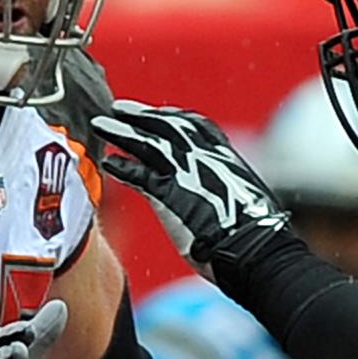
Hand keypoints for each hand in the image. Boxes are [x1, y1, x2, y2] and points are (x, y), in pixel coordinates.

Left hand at [91, 101, 289, 272]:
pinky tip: (108, 163)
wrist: (257, 251)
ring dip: (121, 132)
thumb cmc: (257, 237)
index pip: (196, 125)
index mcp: (225, 156)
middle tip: (118, 107)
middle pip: (166, 126)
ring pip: (147, 143)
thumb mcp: (246, 201)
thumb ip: (226, 191)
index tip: (158, 112)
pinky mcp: (169, 195)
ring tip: (101, 125)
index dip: (173, 117)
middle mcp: (204, 158)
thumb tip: (224, 199)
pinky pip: (139, 175)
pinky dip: (122, 166)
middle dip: (141, 114)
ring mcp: (186, 173)